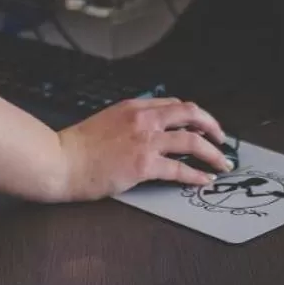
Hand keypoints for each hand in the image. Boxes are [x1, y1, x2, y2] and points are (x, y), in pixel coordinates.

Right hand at [53, 96, 232, 200]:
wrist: (61, 161)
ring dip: (212, 153)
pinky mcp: (144, 165)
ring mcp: (145, 141)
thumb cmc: (78, 147)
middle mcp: (143, 119)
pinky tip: (203, 180)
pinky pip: (180, 168)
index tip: (202, 126)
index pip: (174, 104)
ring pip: (192, 141)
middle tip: (221, 139)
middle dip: (212, 126)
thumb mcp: (107, 121)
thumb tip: (149, 132)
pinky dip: (196, 175)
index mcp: (134, 107)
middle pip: (191, 114)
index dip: (193, 115)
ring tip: (222, 163)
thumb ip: (129, 122)